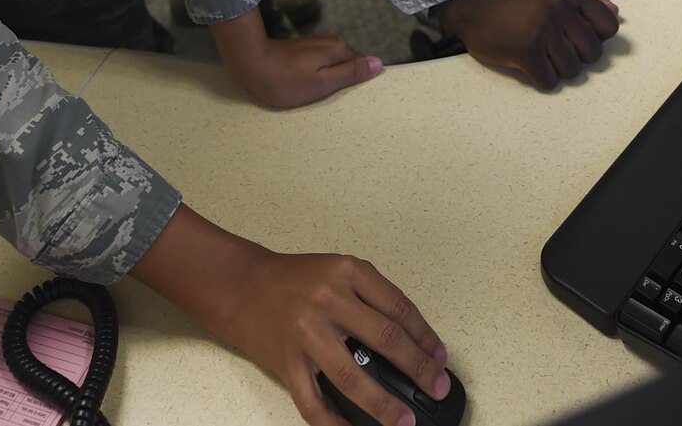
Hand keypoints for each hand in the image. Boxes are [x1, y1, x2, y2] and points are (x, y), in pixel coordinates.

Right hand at [135, 207, 450, 425]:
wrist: (241, 285)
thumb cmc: (294, 280)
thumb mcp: (338, 271)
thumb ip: (370, 299)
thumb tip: (411, 341)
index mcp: (348, 272)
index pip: (400, 308)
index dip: (425, 337)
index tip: (440, 358)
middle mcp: (329, 300)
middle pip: (386, 340)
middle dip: (419, 369)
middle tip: (438, 387)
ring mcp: (307, 333)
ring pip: (355, 376)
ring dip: (385, 404)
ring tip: (404, 421)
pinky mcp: (287, 362)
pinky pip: (314, 403)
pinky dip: (336, 423)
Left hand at [211, 8, 380, 108]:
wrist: (250, 64)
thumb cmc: (286, 80)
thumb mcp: (321, 84)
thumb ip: (350, 73)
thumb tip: (378, 64)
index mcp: (339, 50)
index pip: (362, 64)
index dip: (360, 79)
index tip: (352, 96)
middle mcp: (330, 43)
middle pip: (348, 62)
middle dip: (346, 77)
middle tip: (334, 97)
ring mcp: (315, 44)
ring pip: (333, 62)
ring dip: (331, 75)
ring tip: (321, 93)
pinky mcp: (302, 49)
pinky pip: (320, 62)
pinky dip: (319, 73)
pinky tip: (308, 84)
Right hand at [433, 0, 619, 90]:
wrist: (476, 8)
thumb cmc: (519, 3)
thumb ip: (586, 1)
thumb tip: (615, 12)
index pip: (608, 27)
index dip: (596, 39)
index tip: (577, 40)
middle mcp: (560, 8)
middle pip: (592, 54)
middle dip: (577, 58)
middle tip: (556, 51)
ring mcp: (543, 29)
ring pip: (572, 70)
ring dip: (558, 70)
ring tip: (541, 58)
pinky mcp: (526, 50)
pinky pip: (549, 80)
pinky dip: (541, 79)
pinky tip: (529, 66)